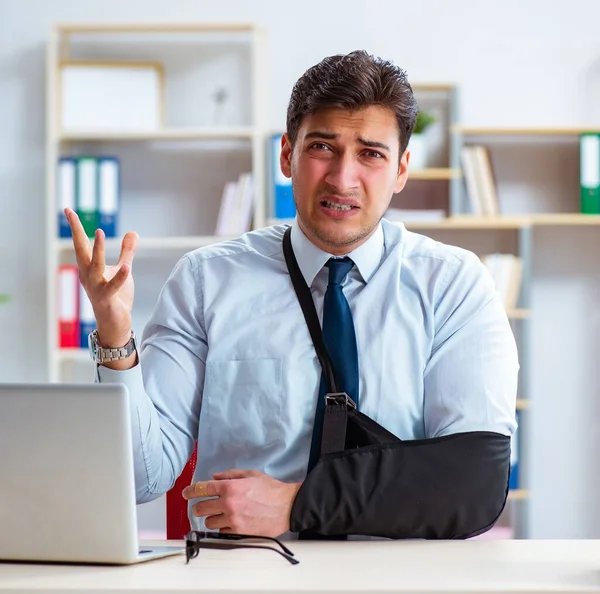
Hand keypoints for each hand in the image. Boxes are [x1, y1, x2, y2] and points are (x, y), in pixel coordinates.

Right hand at [65, 208, 137, 347]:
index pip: (81, 244)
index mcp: (90, 268)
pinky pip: (112, 287)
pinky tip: (127, 268)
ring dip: (96, 250)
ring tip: (98, 232)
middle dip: (75, 232)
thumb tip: (132, 232)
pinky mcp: (107, 299)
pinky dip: (119, 278)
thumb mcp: (123, 270)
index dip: (76, 227)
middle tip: (70, 213)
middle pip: (80, 250)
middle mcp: (89, 276)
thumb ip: (127, 252)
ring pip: (94, 266)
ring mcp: (96, 288)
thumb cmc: (117, 297)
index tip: (68, 209)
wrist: (116, 324)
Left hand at [182, 469, 301, 537]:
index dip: (190, 491)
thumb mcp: (250, 474)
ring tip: (220, 514)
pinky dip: (223, 527)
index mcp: (230, 487)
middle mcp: (228, 503)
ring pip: (209, 522)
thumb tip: (214, 478)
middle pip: (200, 508)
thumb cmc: (271, 489)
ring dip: (211, 518)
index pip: (202, 489)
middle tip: (202, 506)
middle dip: (199, 507)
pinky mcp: (238, 532)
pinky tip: (231, 521)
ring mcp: (232, 519)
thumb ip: (230, 475)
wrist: (287, 506)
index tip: (185, 493)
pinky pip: (221, 531)